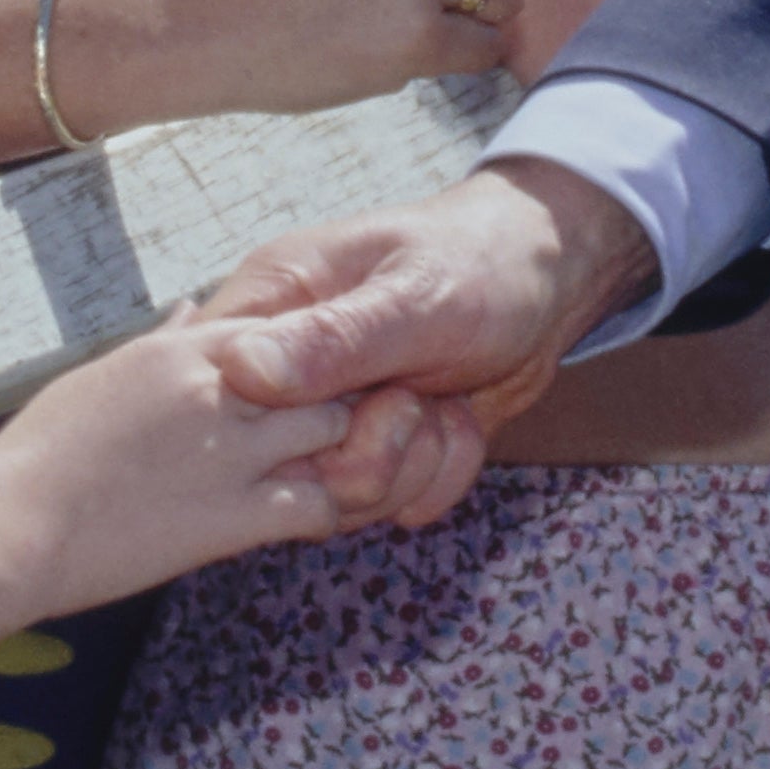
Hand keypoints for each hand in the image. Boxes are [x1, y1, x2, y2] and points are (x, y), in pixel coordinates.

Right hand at [0, 317, 379, 608]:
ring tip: (340, 467)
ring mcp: (231, 450)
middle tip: (343, 421)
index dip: (308, 350)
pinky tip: (316, 518)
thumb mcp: (106, 375)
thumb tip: (190, 307)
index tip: (315, 376)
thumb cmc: (43, 453)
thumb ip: (162, 342)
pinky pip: (320, 504)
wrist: (11, 526)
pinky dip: (333, 510)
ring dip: (346, 448)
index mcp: (183, 347)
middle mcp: (218, 387)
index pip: (282, 323)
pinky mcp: (235, 516)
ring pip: (335, 428)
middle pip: (322, 368)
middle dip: (341, 391)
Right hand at [197, 160, 650, 525]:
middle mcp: (288, 365)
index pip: (219, 395)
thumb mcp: (415, 298)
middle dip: (367, 456)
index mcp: (272, 303)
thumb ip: (334, 339)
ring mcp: (330, 414)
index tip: (362, 402)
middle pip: (278, 469)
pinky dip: (437, 476)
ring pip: (336, 498)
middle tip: (417, 401)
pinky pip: (384, 505)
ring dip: (413, 466)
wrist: (550, 284)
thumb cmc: (480, 263)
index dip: (285, 428)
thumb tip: (244, 372)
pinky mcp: (372, 449)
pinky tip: (458, 421)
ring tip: (444, 403)